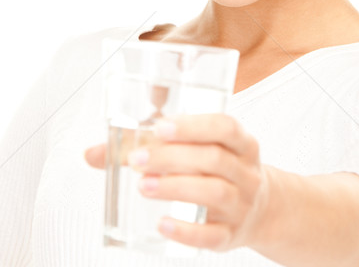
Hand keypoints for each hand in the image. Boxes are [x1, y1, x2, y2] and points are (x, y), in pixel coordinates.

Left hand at [85, 114, 269, 250]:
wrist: (262, 207)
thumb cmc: (219, 168)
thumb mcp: (199, 149)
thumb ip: (149, 145)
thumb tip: (93, 153)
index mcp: (240, 142)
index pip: (224, 127)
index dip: (193, 126)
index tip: (160, 127)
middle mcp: (245, 171)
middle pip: (214, 159)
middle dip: (173, 157)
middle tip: (138, 159)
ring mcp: (241, 204)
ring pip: (215, 193)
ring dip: (177, 187)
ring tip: (144, 186)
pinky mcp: (232, 235)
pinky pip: (213, 236)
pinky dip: (187, 230)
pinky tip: (163, 224)